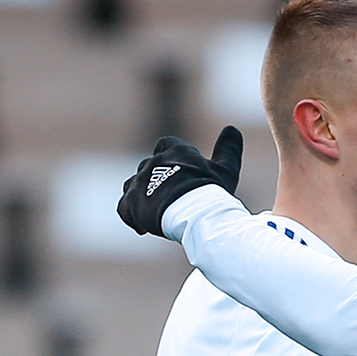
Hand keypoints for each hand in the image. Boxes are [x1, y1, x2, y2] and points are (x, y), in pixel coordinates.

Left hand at [118, 126, 243, 237]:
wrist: (194, 214)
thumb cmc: (212, 192)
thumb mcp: (226, 169)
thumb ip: (228, 149)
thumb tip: (231, 128)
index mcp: (174, 152)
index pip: (166, 144)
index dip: (170, 156)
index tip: (179, 171)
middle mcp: (152, 163)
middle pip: (148, 168)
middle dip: (156, 181)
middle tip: (172, 200)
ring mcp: (139, 183)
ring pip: (132, 186)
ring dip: (141, 197)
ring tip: (156, 214)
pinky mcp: (130, 203)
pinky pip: (124, 208)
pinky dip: (132, 216)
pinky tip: (144, 227)